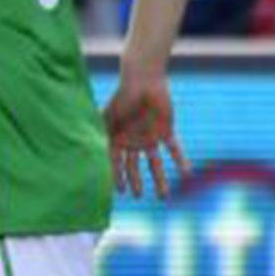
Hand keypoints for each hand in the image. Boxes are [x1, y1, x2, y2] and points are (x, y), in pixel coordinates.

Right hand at [103, 72, 188, 198]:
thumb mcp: (106, 120)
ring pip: (155, 163)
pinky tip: (187, 173)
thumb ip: (98, 139)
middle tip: (139, 196)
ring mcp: (150, 136)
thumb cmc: (121, 98)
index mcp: (118, 139)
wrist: (142, 79)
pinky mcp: (166, 130)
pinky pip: (174, 148)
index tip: (120, 191)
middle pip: (134, 167)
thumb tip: (86, 160)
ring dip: (159, 179)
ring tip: (164, 196)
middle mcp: (133, 141)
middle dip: (136, 182)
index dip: (117, 177)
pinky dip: (180, 160)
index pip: (116, 163)